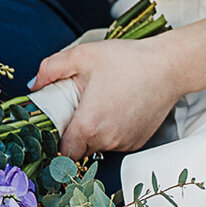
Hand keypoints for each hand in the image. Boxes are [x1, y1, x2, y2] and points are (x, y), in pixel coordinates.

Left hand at [31, 36, 178, 160]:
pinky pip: (115, 142)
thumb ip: (51, 68)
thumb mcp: (83, 55)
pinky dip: (110, 130)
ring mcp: (125, 143)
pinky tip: (115, 106)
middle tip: (75, 106)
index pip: (62, 151)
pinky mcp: (137, 142)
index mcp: (90, 124)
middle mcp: (107, 140)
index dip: (53, 141)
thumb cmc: (130, 61)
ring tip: (98, 102)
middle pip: (78, 148)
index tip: (52, 126)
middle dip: (72, 131)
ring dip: (92, 130)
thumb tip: (35, 84)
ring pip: (97, 145)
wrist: (169, 66)